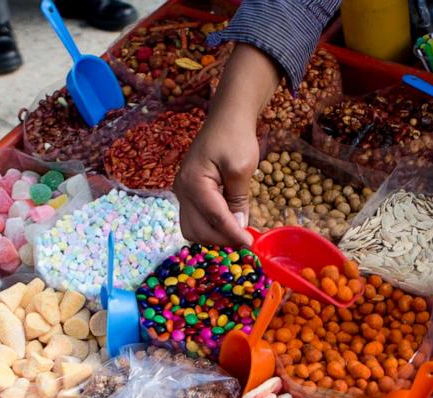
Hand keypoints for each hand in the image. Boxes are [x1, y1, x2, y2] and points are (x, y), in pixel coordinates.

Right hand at [173, 43, 280, 246]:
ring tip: (237, 235)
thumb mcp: (241, 168)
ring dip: (213, 237)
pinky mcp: (187, 193)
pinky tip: (228, 225)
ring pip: (192, 229)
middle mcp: (181, 190)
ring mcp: (181, 192)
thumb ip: (238, 200)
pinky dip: (209, 228)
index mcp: (193, 183)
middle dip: (221, 240)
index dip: (233, 234)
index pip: (214, 218)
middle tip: (245, 241)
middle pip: (197, 230)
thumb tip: (238, 227)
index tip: (251, 245)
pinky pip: (194, 219)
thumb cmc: (235, 137)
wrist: (226, 117)